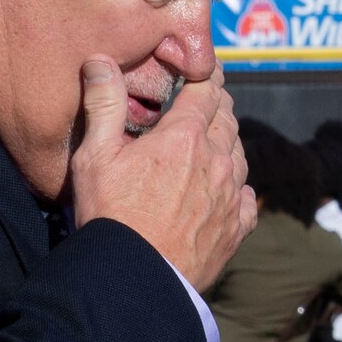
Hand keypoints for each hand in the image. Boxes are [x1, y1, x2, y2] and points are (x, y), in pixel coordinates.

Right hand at [68, 57, 254, 292]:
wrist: (134, 281)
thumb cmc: (110, 217)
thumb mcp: (95, 156)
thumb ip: (103, 104)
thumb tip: (100, 60)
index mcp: (185, 136)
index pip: (206, 90)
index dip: (206, 75)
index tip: (205, 68)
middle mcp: (217, 160)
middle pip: (227, 118)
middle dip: (217, 105)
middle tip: (206, 101)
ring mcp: (230, 195)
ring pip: (240, 154)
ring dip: (228, 143)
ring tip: (213, 142)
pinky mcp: (236, 228)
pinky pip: (246, 198)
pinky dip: (237, 188)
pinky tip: (226, 191)